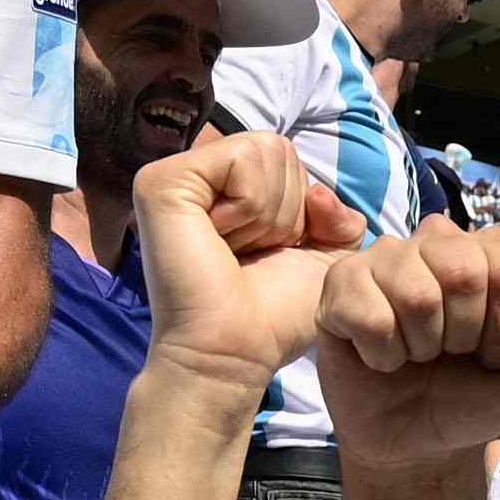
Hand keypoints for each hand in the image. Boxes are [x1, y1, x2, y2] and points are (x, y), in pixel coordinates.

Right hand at [127, 133, 369, 397]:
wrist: (236, 351)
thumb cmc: (273, 313)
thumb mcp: (324, 259)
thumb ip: (337, 219)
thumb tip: (318, 193)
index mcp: (226, 189)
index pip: (287, 157)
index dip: (301, 210)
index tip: (269, 253)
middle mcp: (197, 177)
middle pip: (278, 148)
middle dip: (285, 211)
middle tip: (250, 254)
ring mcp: (174, 176)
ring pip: (263, 151)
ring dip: (268, 214)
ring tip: (234, 250)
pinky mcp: (162, 182)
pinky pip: (241, 160)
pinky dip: (250, 207)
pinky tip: (221, 242)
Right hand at [311, 222, 499, 474]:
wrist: (418, 441)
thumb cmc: (476, 394)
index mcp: (492, 250)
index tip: (493, 349)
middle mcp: (438, 240)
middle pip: (464, 272)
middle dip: (463, 335)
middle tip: (452, 352)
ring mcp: (385, 258)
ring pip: (415, 295)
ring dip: (421, 347)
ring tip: (418, 354)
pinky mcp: (340, 284)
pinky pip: (370, 316)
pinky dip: (383, 355)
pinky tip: (382, 357)